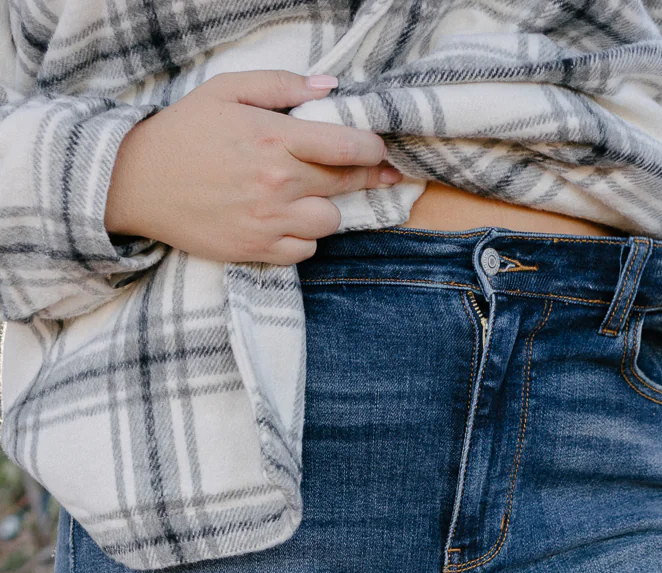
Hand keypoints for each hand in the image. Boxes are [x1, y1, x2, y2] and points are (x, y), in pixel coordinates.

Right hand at [105, 70, 401, 264]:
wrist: (137, 182)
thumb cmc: (184, 132)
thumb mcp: (227, 90)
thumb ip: (281, 86)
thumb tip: (329, 87)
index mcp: (275, 139)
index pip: (348, 147)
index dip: (372, 149)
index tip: (378, 149)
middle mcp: (278, 184)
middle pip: (346, 184)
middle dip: (364, 176)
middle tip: (372, 172)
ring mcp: (269, 222)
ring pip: (330, 223)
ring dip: (327, 208)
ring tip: (309, 195)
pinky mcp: (257, 251)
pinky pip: (305, 251)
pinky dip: (304, 237)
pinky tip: (287, 220)